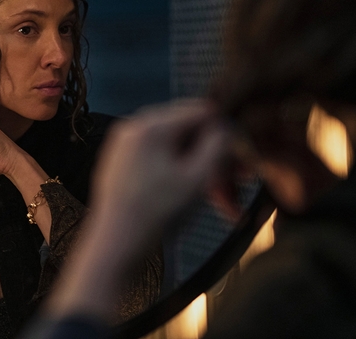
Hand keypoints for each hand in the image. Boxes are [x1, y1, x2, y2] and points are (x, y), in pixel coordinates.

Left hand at [90, 99, 230, 234]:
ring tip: (217, 194)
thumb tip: (225, 126)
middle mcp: (133, 126)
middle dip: (212, 152)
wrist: (116, 245)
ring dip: (197, 165)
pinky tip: (189, 191)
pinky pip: (154, 156)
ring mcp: (123, 143)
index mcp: (151, 124)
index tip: (239, 155)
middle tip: (236, 178)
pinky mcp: (119, 160)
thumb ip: (217, 145)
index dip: (224, 132)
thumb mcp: (197, 178)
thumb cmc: (155, 214)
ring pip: (172, 145)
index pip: (201, 111)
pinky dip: (174, 170)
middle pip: (185, 128)